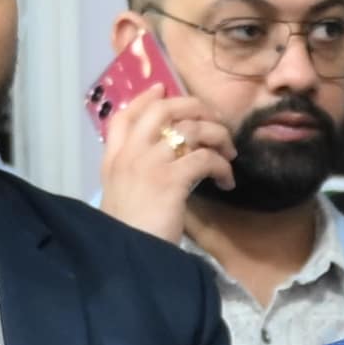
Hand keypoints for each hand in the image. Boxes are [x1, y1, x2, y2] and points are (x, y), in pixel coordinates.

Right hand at [96, 78, 230, 243]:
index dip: (146, 98)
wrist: (128, 256)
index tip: (163, 88)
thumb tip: (163, 161)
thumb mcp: (121, 196)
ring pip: (191, 129)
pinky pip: (205, 158)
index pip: (125, 115)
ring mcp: (149, 164)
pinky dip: (223, 166)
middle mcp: (129, 154)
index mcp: (113, 158)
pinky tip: (227, 181)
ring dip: (218, 136)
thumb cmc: (129, 233)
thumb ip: (134, 173)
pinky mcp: (170, 179)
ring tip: (230, 152)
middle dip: (193, 106)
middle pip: (162, 110)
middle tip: (214, 118)